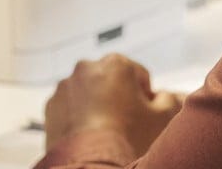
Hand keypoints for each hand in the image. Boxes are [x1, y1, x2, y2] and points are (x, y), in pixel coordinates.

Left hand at [44, 54, 183, 156]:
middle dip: (119, 99)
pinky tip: (90, 138)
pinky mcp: (50, 107)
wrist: (91, 166)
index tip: (145, 116)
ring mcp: (65, 87)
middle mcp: (86, 68)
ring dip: (97, 107)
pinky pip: (70, 109)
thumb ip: (170, 99)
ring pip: (89, 94)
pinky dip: (79, 119)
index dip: (146, 98)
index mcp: (116, 64)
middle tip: (127, 126)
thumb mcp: (163, 118)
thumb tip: (165, 97)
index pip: (139, 76)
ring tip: (107, 134)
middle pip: (111, 82)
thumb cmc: (128, 139)